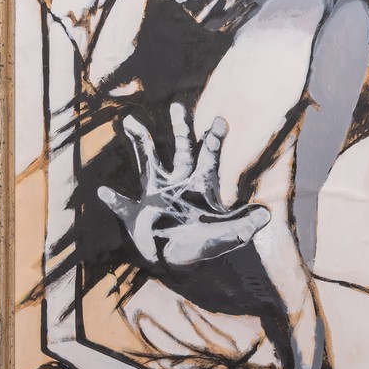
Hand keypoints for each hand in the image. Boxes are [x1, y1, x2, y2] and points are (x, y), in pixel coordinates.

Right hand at [98, 103, 270, 267]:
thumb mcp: (230, 235)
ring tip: (129, 120)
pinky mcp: (138, 215)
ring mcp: (156, 196)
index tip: (220, 120)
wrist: (183, 263)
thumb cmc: (207, 243)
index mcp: (201, 185)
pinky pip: (124, 206)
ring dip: (141, 142)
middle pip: (181, 149)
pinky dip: (114, 201)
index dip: (214, 139)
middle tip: (177, 106)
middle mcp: (178, 183)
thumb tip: (265, 214)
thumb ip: (245, 224)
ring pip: (148, 162)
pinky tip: (103, 191)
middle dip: (180, 129)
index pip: (209, 157)